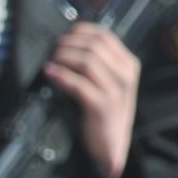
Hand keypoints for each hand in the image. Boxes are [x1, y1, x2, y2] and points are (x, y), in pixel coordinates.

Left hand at [44, 22, 138, 177]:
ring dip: (63, 57)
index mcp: (128, 65)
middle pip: (94, 46)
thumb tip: (69, 41)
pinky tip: (49, 73)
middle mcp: (125, 75)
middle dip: (69, 44)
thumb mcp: (108, 83)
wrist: (111, 145)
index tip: (64, 34)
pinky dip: (61, 75)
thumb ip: (97, 64)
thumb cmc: (104, 111)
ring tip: (50, 60)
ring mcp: (115, 91)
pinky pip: (78, 84)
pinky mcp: (101, 106)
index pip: (105, 36)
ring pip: (87, 61)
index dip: (81, 32)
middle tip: (52, 49)